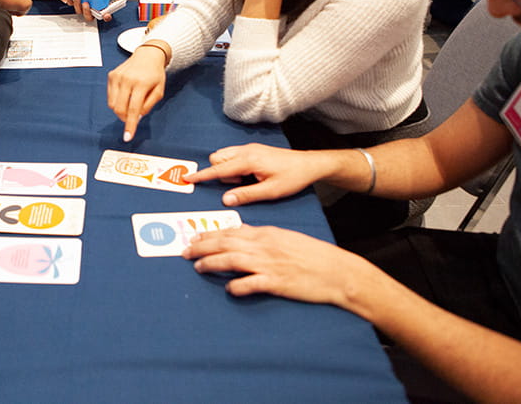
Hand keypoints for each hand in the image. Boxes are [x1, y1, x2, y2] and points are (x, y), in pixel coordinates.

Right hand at [107, 45, 168, 141]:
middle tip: (131, 118)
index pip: (134, 109)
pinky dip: (117, 102)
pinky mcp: (111, 76)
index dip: (130, 124)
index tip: (127, 137)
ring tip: (130, 104)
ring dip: (120, 110)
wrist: (147, 55)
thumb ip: (148, 105)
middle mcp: (127, 79)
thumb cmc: (155, 75)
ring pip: (113, 104)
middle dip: (124, 118)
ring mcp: (117, 77)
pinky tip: (125, 95)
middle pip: (120, 108)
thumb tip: (136, 118)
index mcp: (141, 84)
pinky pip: (110, 97)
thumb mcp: (159, 91)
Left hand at [182, 225, 373, 306]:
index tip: (193, 237)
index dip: (209, 235)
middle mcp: (264, 246)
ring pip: (232, 260)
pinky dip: (237, 286)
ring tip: (197, 266)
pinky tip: (228, 288)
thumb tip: (240, 234)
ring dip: (211, 263)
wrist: (336, 271)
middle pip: (225, 243)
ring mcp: (269, 264)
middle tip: (184, 251)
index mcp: (266, 234)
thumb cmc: (312, 255)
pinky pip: (251, 284)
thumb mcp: (285, 238)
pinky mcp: (276, 283)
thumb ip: (262, 236)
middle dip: (201, 246)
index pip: (230, 231)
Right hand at [184, 143, 323, 205]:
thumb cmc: (292, 178)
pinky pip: (232, 155)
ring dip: (227, 170)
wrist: (309, 164)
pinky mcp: (253, 149)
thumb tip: (225, 200)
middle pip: (217, 159)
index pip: (219, 169)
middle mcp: (246, 151)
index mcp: (248, 161)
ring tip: (246, 181)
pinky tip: (249, 175)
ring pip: (224, 156)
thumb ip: (246, 195)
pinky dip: (234, 166)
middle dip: (221, 173)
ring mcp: (249, 148)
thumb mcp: (270, 192)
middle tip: (241, 184)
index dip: (202, 175)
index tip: (188, 179)